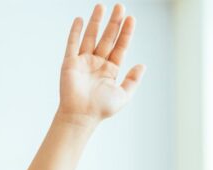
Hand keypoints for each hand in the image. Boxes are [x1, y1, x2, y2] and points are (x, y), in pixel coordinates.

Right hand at [59, 4, 144, 124]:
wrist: (81, 116)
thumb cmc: (101, 109)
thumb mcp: (124, 95)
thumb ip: (133, 80)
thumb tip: (142, 65)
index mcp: (110, 70)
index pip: (120, 46)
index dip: (126, 32)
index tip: (131, 18)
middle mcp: (97, 64)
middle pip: (107, 38)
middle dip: (114, 22)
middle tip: (120, 6)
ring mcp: (83, 62)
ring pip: (91, 37)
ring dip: (96, 22)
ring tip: (101, 6)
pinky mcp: (70, 63)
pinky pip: (72, 44)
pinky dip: (75, 32)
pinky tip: (80, 19)